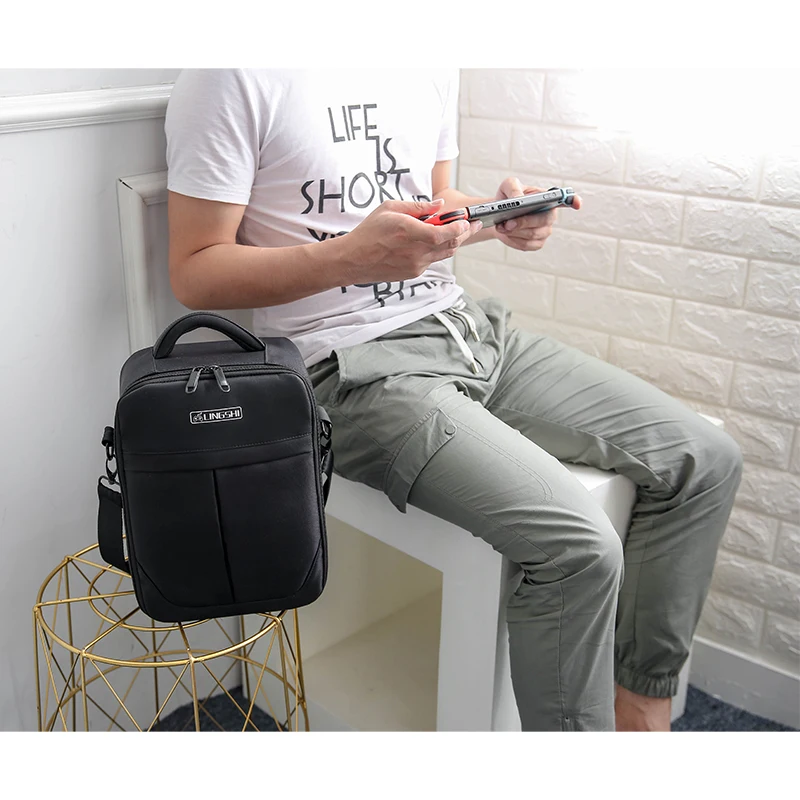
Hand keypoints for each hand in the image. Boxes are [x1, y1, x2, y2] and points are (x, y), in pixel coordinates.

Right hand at [340, 198, 481, 283]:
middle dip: (465, 234)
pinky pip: (432, 260)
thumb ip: (418, 207)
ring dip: (453, 242)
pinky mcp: (414, 273)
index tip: (467, 220)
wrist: (354, 260)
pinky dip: (437, 250)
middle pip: (451, 244)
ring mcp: (416, 265)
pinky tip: (433, 241)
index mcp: (410, 232)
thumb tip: (439, 205)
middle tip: (474, 225)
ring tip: (458, 231)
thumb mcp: (390, 209)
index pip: (445, 233)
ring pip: (444, 254)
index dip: (461, 227)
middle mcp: (416, 251)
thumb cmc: (369, 232)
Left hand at [494, 177, 581, 251]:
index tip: (577, 204)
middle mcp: (550, 215)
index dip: (574, 201)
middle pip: (544, 221)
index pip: (567, 199)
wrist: (499, 214)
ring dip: (515, 232)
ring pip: (533, 235)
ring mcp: (545, 231)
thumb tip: (519, 199)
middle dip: (525, 222)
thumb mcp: (508, 186)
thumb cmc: (508, 197)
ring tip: (501, 226)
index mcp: (549, 198)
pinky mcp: (536, 243)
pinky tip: (505, 234)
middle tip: (508, 222)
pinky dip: (513, 240)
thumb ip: (514, 188)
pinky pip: (526, 245)